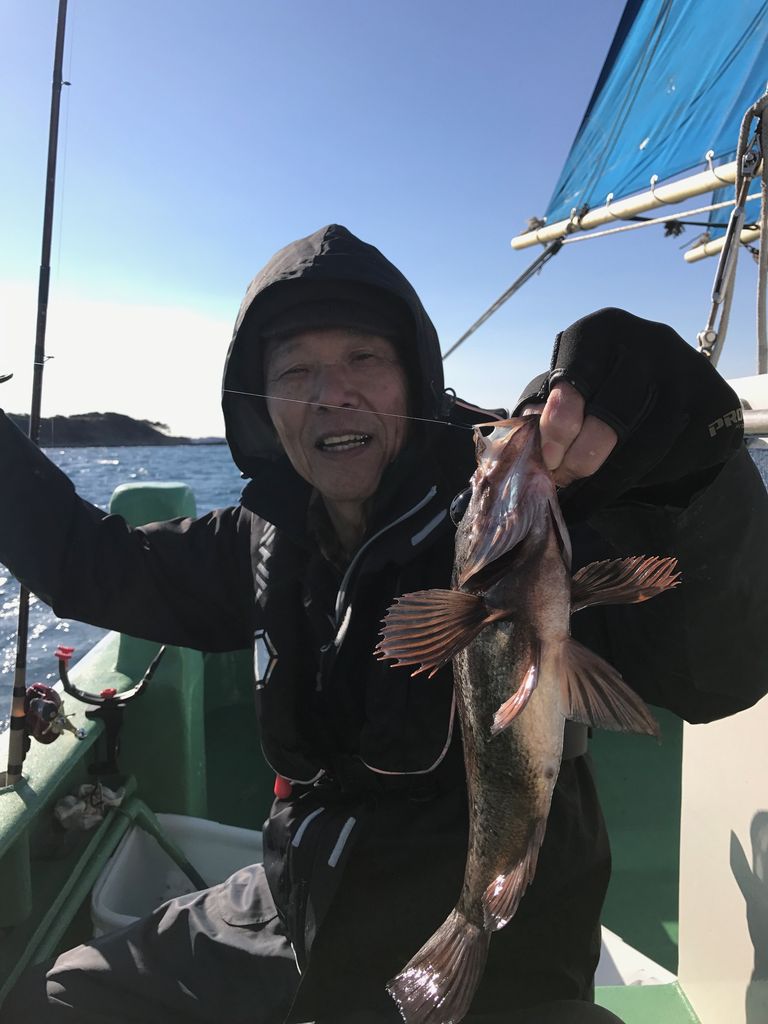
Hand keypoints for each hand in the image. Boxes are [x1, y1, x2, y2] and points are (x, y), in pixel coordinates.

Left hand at [515, 308, 742, 520]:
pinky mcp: (713, 403)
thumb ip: (550, 411)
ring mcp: (687, 372)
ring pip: (648, 441)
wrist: (671, 388)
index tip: (548, 459)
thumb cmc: (603, 388)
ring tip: (584, 497)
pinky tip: (619, 487)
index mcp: (603, 330)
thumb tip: (527, 448)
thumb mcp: (573, 386)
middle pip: (615, 411)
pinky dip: (642, 479)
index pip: (578, 377)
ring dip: (611, 478)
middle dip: (584, 455)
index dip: (559, 424)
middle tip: (565, 481)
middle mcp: (649, 342)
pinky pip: (675, 454)